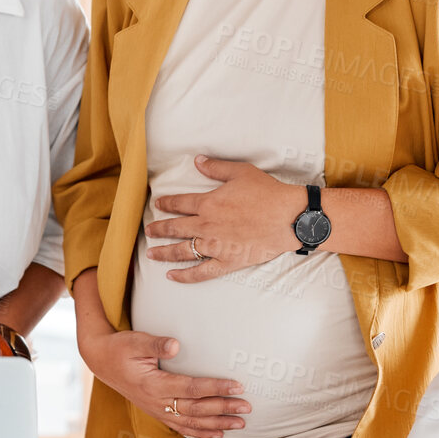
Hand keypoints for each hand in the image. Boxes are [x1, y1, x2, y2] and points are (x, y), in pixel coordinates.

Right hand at [77, 327, 248, 437]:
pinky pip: (181, 426)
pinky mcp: (157, 411)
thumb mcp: (135, 341)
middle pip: (195, 409)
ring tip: (240, 424)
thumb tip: (176, 345)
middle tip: (247, 407)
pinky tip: (218, 434)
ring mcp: (156, 409)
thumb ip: (156, 344)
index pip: (191, 389)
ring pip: (191, 422)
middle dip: (223, 409)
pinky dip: (201, 432)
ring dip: (217, 424)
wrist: (101, 360)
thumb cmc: (120, 348)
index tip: (237, 386)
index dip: (215, 388)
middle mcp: (156, 401)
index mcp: (153, 384)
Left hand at [144, 156, 302, 280]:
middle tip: (149, 231)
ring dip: (164, 252)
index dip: (166, 203)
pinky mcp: (227, 262)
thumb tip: (198, 160)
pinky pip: (201, 272)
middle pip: (175, 228)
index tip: (157, 204)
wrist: (289, 218)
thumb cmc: (267, 193)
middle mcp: (206, 225)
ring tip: (151, 254)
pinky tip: (171, 276)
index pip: (179, 203)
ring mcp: (215, 246)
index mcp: (208, 203)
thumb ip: (216, 168)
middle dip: (159, 229)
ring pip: (182, 251)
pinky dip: (185, 276)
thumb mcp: (241, 172)